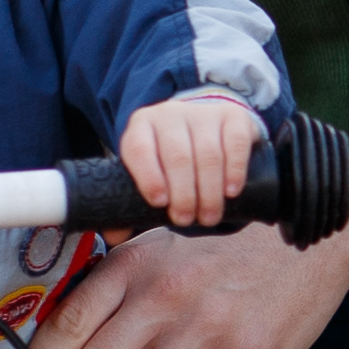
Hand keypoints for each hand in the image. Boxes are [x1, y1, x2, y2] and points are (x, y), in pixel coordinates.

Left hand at [118, 91, 265, 230]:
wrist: (204, 126)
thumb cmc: (169, 158)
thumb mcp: (147, 172)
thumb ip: (128, 201)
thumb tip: (113, 235)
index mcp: (142, 126)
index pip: (139, 148)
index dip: (148, 177)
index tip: (159, 203)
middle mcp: (170, 114)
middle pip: (177, 155)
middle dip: (183, 194)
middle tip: (185, 220)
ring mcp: (204, 113)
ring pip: (208, 154)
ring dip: (209, 191)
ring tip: (208, 216)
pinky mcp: (233, 117)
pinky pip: (235, 144)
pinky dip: (234, 171)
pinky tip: (230, 192)